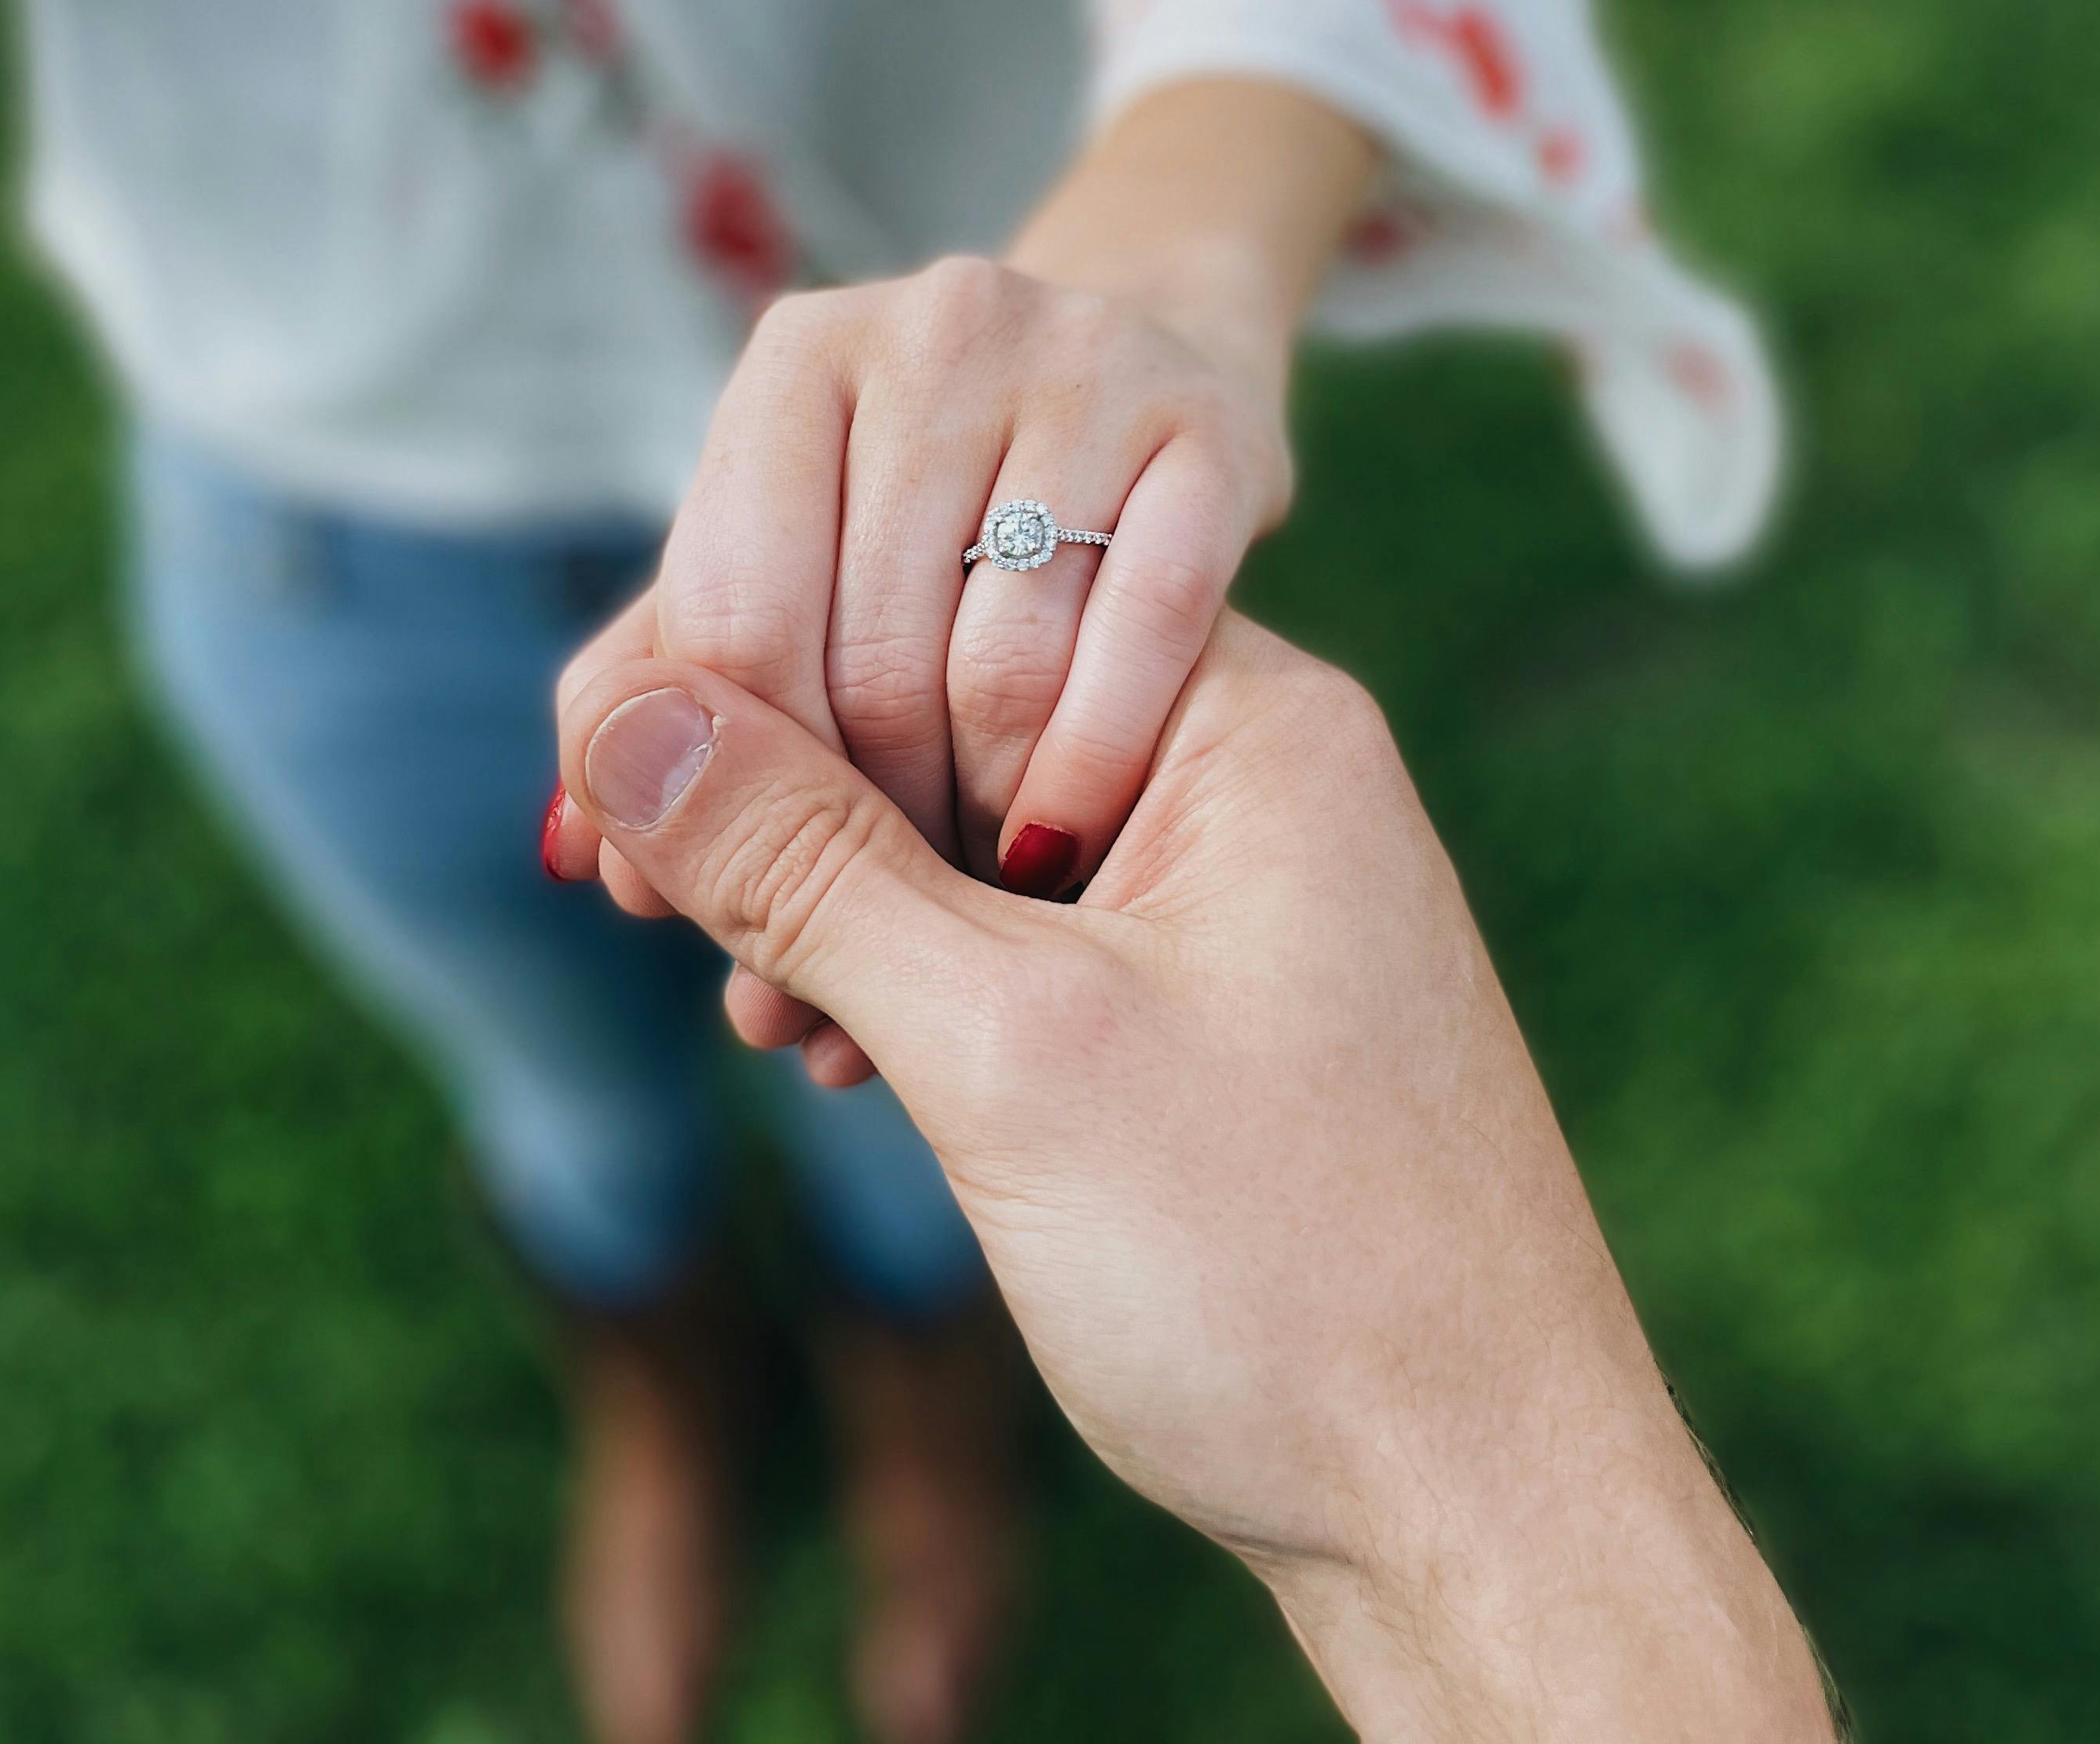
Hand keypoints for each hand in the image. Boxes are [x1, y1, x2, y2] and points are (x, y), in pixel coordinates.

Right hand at [551, 617, 1835, 1740]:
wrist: (1476, 1506)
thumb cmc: (1287, 1273)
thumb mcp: (1010, 1051)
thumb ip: (809, 866)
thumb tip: (628, 717)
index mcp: (1247, 715)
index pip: (954, 593)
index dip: (765, 680)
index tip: (624, 800)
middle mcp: (1256, 767)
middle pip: (953, 700)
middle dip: (791, 807)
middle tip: (652, 919)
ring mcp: (1241, 884)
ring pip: (973, 826)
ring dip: (840, 908)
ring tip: (762, 1021)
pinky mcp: (1215, 995)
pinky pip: (1026, 927)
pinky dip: (919, 979)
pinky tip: (841, 1060)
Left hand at [552, 80, 1376, 1089]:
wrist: (1164, 380)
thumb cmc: (945, 515)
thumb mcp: (801, 568)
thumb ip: (680, 700)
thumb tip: (580, 856)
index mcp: (800, 355)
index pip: (728, 622)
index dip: (736, 792)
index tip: (751, 897)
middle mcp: (937, 326)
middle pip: (865, 655)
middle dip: (859, 829)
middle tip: (870, 931)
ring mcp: (1089, 363)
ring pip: (1003, 663)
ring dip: (976, 817)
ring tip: (961, 898)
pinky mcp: (1217, 428)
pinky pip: (1147, 637)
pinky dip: (1091, 767)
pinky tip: (1061, 843)